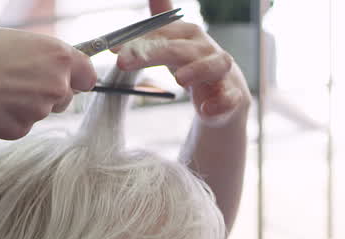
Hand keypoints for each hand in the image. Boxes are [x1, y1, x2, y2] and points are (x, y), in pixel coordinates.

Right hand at [0, 26, 97, 139]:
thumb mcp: (13, 39)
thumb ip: (39, 56)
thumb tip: (49, 68)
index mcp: (57, 55)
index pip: (87, 75)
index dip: (74, 77)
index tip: (62, 78)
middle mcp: (54, 85)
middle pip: (64, 97)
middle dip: (45, 93)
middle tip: (13, 82)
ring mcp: (36, 112)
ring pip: (39, 113)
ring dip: (23, 106)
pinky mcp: (16, 131)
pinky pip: (20, 126)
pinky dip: (6, 119)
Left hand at [115, 0, 250, 126]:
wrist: (226, 90)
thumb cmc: (194, 64)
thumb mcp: (174, 43)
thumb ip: (161, 24)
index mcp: (188, 36)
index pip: (162, 33)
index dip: (137, 40)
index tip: (112, 49)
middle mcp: (205, 49)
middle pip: (180, 48)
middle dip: (152, 54)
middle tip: (122, 62)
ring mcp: (221, 72)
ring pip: (214, 65)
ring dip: (198, 70)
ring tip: (179, 79)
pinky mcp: (232, 96)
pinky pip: (230, 97)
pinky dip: (221, 102)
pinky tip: (207, 109)